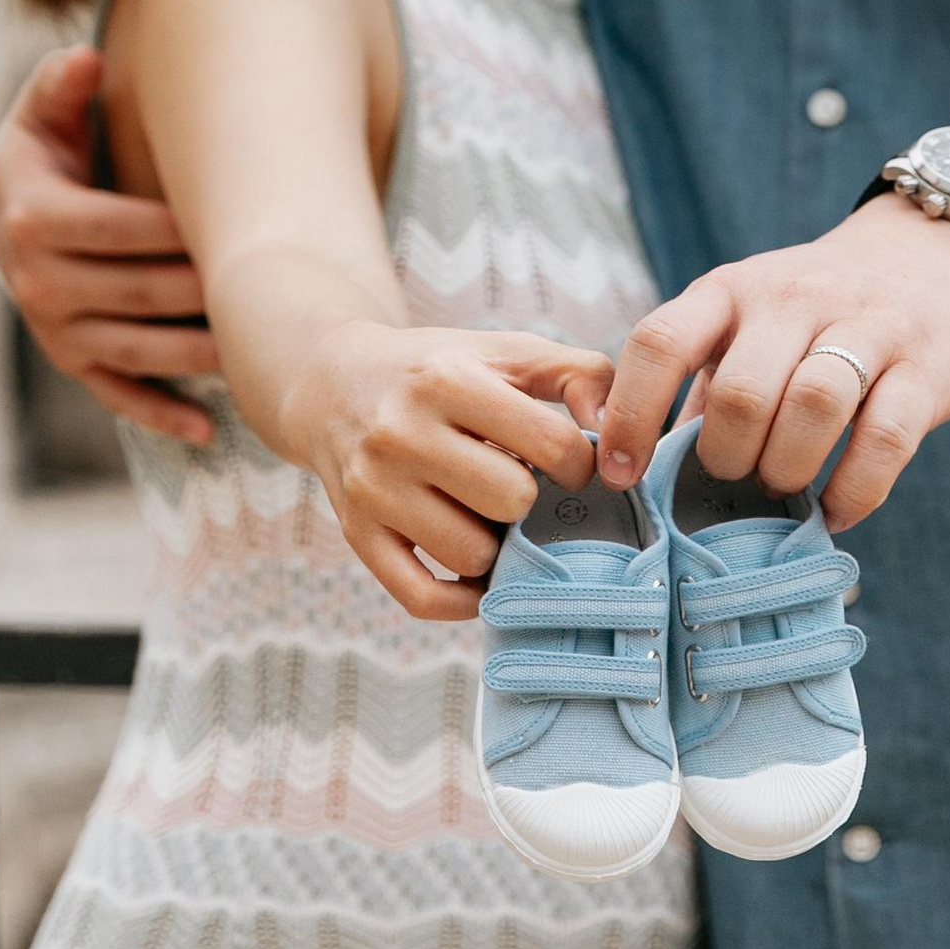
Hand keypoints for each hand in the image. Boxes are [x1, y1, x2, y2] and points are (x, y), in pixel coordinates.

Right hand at [0, 49, 224, 444]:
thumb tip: (84, 61)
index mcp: (32, 217)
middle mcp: (35, 283)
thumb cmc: (46, 146)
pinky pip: (117, 392)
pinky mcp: (73, 360)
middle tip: (263, 284)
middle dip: (196, 291)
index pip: (109, 228)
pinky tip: (209, 428)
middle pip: (130, 292)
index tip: (219, 226)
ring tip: (254, 349)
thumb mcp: (45, 107)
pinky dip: (161, 413)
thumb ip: (62, 83)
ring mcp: (54, 329)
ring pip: (133, 347)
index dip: (164, 229)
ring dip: (193, 353)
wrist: (8, 205)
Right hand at [286, 324, 615, 621]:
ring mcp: (374, 489)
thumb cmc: (440, 370)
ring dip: (496, 545)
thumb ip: (581, 373)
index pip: (549, 444)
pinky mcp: (357, 536)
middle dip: (531, 501)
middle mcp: (402, 432)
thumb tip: (615, 433)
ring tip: (490, 515)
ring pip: (470, 554)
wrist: (334, 385)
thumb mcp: (507, 350)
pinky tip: (477, 573)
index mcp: (447, 379)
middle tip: (522, 487)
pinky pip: (423, 597)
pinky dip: (462, 598)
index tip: (567, 463)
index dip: (577, 462)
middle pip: (511, 502)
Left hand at [597, 197, 949, 534]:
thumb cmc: (817, 309)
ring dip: (789, 469)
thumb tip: (644, 470)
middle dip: (728, 458)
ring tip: (786, 486)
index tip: (621, 475)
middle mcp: (795, 299)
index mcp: (734, 290)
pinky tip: (839, 509)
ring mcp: (866, 327)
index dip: (632, 414)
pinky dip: (856, 490)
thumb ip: (703, 385)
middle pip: (742, 391)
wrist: (934, 250)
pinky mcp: (925, 367)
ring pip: (814, 406)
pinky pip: (886, 439)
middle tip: (737, 477)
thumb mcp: (749, 319)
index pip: (662, 341)